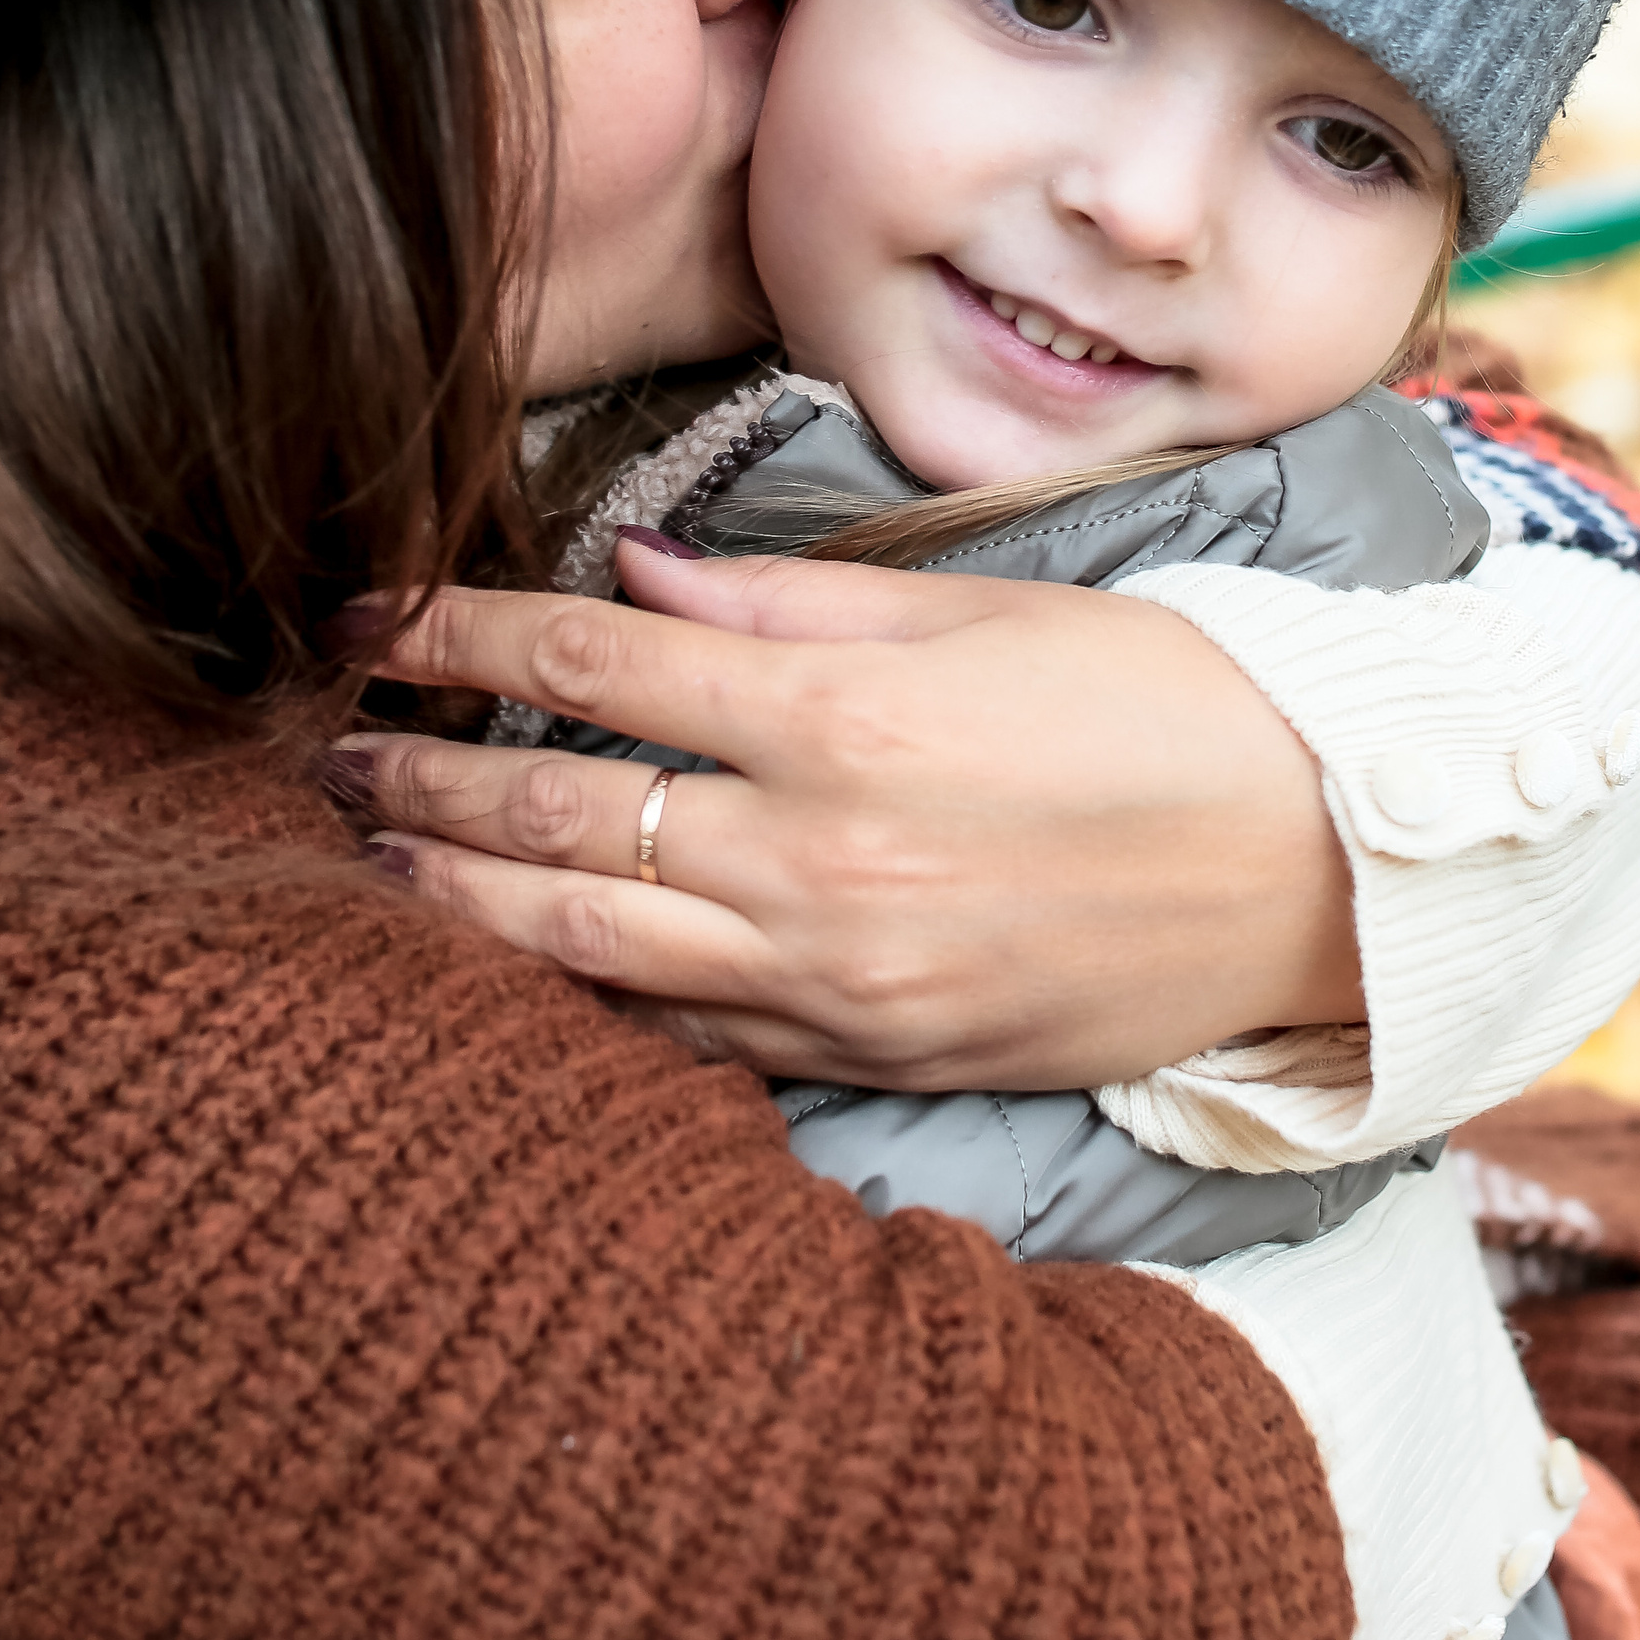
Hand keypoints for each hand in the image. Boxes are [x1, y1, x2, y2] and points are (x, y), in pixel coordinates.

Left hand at [337, 540, 1363, 1085]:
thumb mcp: (991, 613)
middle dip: (413, 778)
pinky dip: (583, 1001)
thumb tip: (638, 580)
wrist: (1319, 877)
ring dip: (457, 902)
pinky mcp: (873, 1060)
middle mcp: (822, 862)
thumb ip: (796, 600)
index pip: (590, 667)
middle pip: (555, 820)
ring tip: (368, 857)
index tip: (366, 615)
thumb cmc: (1170, 710)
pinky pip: (686, 1039)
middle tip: (319, 743)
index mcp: (848, 720)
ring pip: (588, 951)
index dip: (454, 636)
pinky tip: (518, 967)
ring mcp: (841, 981)